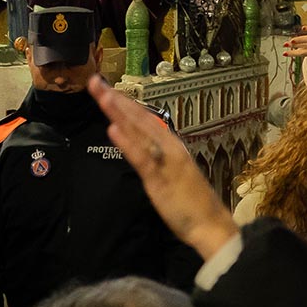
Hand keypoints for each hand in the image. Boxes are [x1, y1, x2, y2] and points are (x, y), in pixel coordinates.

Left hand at [88, 76, 237, 260]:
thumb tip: (141, 144)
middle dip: (116, 99)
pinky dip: (126, 142)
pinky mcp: (159, 179)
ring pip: (138, 131)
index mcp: (170, 145)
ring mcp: (164, 161)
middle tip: (95, 81)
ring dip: (119, 112)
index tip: (106, 88)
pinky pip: (140, 157)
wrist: (211, 224)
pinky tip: (113, 129)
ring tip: (103, 95)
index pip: (144, 118)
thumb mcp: (172, 172)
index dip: (124, 102)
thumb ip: (156, 157)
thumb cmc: (191, 201)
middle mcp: (168, 147)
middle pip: (138, 118)